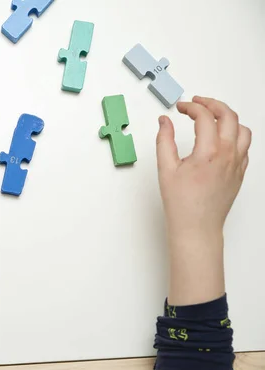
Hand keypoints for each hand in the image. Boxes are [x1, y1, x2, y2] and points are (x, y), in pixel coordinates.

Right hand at [156, 96, 250, 305]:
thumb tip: (165, 121)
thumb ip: (164, 140)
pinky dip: (234, 136)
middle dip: (212, 104)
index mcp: (208, 152)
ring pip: (242, 129)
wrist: (197, 227)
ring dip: (228, 118)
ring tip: (212, 117)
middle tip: (197, 103)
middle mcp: (227, 155)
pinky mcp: (240, 172)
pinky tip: (220, 139)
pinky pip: (244, 146)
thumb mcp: (166, 169)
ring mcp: (237, 164)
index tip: (180, 108)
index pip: (204, 117)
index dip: (191, 107)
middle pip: (228, 116)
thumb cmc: (181, 203)